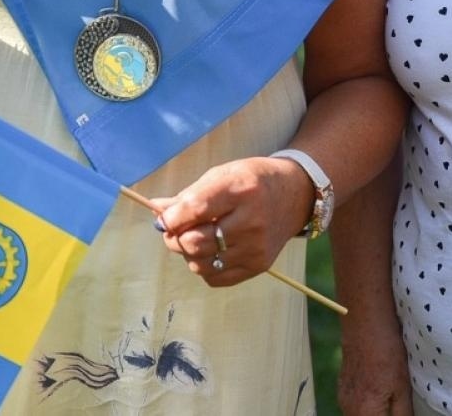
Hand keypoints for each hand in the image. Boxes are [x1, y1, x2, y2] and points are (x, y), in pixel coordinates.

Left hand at [153, 156, 313, 286]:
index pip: (194, 209)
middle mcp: (251, 220)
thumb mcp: (222, 174)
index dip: (170, 218)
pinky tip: (210, 250)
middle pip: (194, 242)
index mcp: (240, 189)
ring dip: (188, 253)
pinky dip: (205, 266)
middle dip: (174, 237)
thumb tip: (156, 210)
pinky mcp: (259, 265)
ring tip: (194, 238)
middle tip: (174, 230)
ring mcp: (256, 246)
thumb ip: (188, 194)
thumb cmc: (252, 180)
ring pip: (201, 263)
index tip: (163, 218)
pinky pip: (216, 277)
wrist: (295, 193)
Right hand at [338, 319, 413, 414]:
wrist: (364, 319)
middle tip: (402, 409)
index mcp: (365, 413)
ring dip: (377, 413)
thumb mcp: (403, 387)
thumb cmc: (386, 350)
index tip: (403, 412)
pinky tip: (383, 393)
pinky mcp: (343, 387)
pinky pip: (356, 407)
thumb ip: (402, 415)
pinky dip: (370, 407)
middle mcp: (348, 409)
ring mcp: (343, 398)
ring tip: (394, 401)